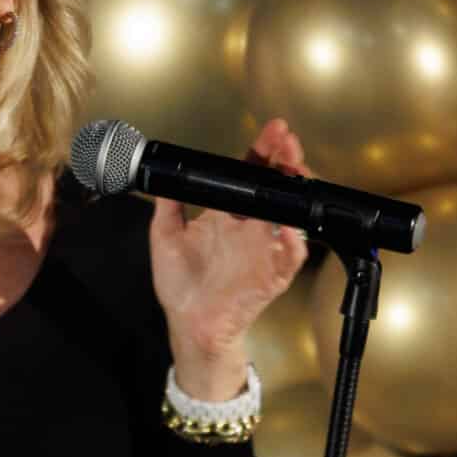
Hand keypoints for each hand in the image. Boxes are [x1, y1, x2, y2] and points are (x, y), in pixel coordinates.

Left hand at [149, 119, 310, 399]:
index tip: (271, 132)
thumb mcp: (164, 237)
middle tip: (287, 142)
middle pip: (275, 188)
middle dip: (285, 162)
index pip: (250, 176)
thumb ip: (167, 204)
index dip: (262, 152)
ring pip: (289, 214)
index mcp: (227, 216)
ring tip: (293, 170)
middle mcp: (249, 228)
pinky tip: (287, 229)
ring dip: (294, 192)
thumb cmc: (181, 286)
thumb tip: (161, 174)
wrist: (188, 324)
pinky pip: (290, 257)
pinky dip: (292, 243)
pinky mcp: (272, 276)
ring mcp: (264, 250)